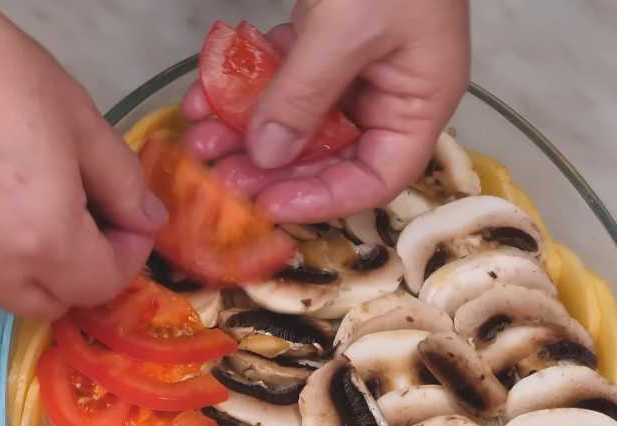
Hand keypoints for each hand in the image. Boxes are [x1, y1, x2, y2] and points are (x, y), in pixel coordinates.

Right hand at [0, 3, 164, 318]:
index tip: (125, 219)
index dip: (125, 255)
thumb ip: (120, 180)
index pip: (101, 285)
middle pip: (49, 304)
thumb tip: (144, 219)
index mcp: (43, 237)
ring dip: (24, 261)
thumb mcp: (77, 117)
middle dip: (76, 272)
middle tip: (82, 219)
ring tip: (17, 195)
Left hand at [182, 0, 470, 222]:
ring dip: (242, 131)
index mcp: (419, 100)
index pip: (376, 178)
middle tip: (217, 175)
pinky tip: (200, 97)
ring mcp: (354, 63)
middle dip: (267, 166)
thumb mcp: (346, 31)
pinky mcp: (322, 37)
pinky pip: (278, 77)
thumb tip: (265, 157)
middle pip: (326, 154)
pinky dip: (240, 88)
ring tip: (197, 139)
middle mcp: (389, 91)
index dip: (324, 201)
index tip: (268, 204)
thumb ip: (304, 97)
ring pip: (293, 118)